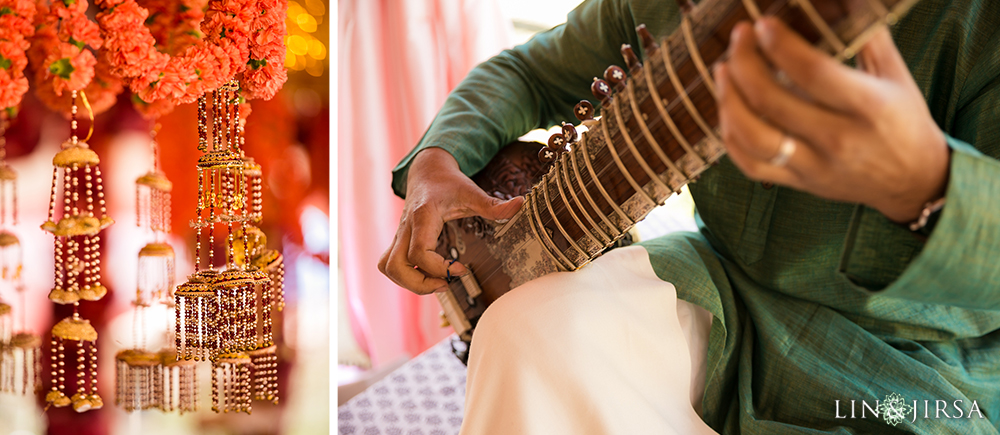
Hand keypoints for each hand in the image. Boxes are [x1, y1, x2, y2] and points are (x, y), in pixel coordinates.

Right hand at [378, 147, 523, 293]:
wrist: (427, 171)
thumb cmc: (448, 183)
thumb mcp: (471, 192)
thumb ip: (493, 204)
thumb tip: (520, 204)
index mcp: (422, 217)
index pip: (419, 252)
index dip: (439, 268)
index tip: (462, 268)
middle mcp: (405, 228)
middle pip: (394, 265)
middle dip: (417, 284)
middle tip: (444, 284)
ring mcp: (399, 235)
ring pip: (388, 267)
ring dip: (409, 282)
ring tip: (436, 283)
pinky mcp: (399, 241)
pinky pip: (392, 264)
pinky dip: (407, 276)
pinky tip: (429, 274)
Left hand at [713, 18, 949, 222]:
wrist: (913, 181)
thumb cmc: (902, 119)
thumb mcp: (894, 74)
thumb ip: (867, 34)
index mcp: (867, 107)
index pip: (813, 73)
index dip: (781, 45)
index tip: (763, 24)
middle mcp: (838, 140)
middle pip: (772, 102)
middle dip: (745, 63)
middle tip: (739, 37)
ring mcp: (814, 165)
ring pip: (753, 137)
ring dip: (728, 100)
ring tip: (723, 69)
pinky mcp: (799, 183)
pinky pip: (750, 164)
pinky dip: (730, 135)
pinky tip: (728, 107)